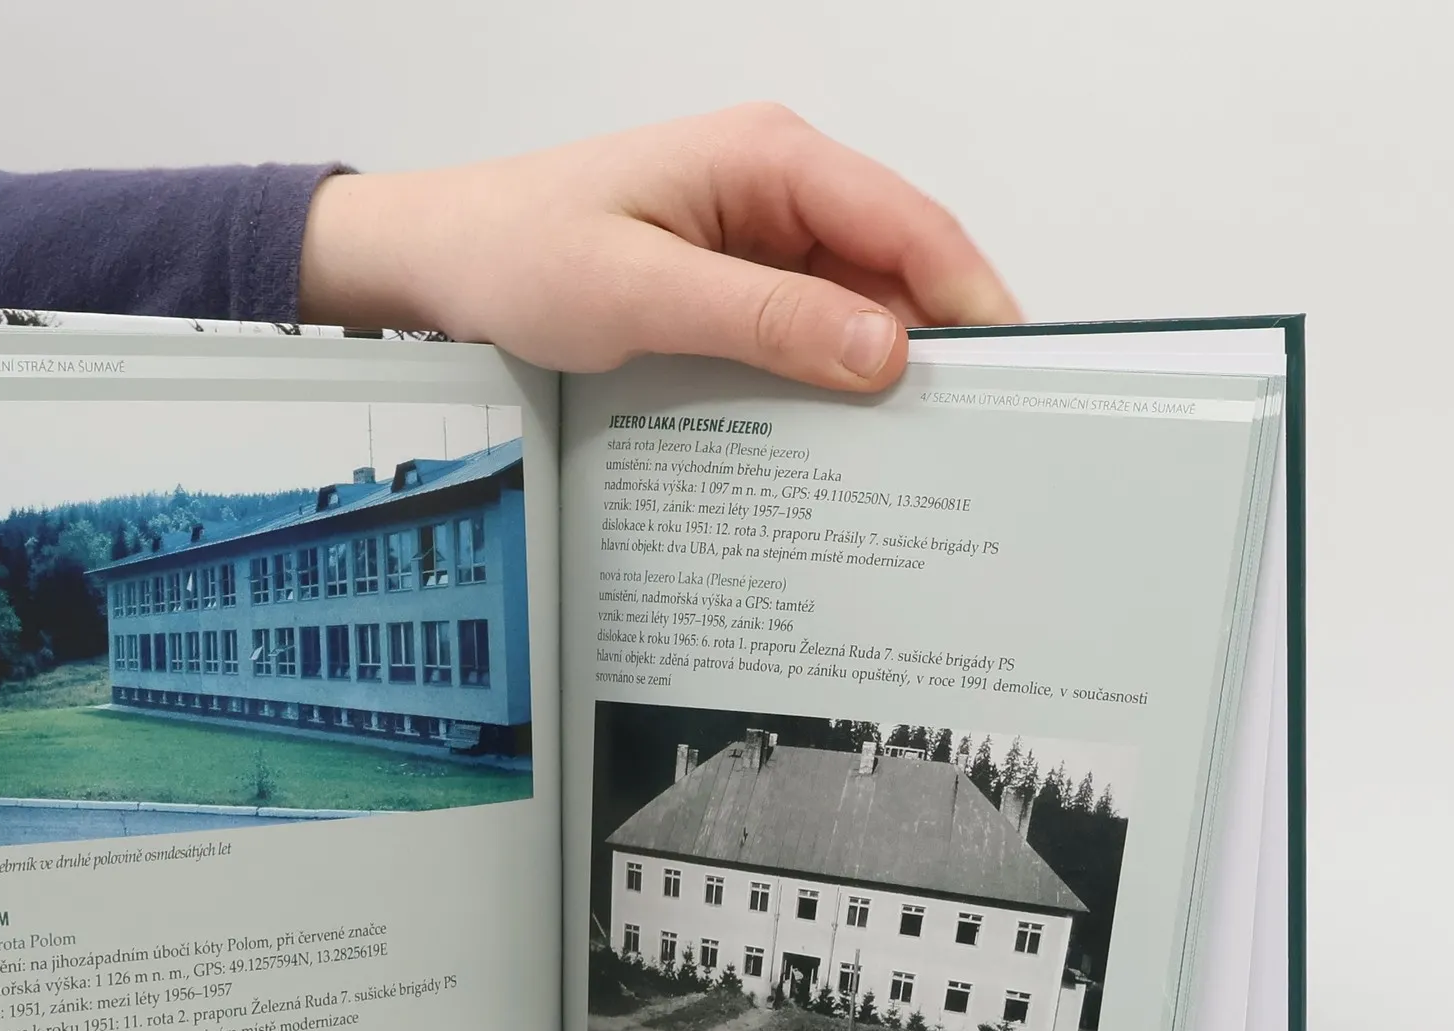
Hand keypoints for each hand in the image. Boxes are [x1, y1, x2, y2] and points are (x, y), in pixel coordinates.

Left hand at [299, 103, 1019, 391]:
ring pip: (856, 304)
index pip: (909, 223)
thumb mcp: (642, 293)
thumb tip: (882, 349)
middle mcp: (777, 186)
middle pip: (896, 266)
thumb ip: (766, 320)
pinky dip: (827, 374)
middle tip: (967, 434)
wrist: (443, 259)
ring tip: (909, 448)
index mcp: (769, 158)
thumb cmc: (520, 252)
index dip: (970, 298)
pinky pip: (806, 326)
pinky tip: (835, 430)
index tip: (1011, 372)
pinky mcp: (734, 278)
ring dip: (879, 368)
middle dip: (937, 343)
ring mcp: (757, 235)